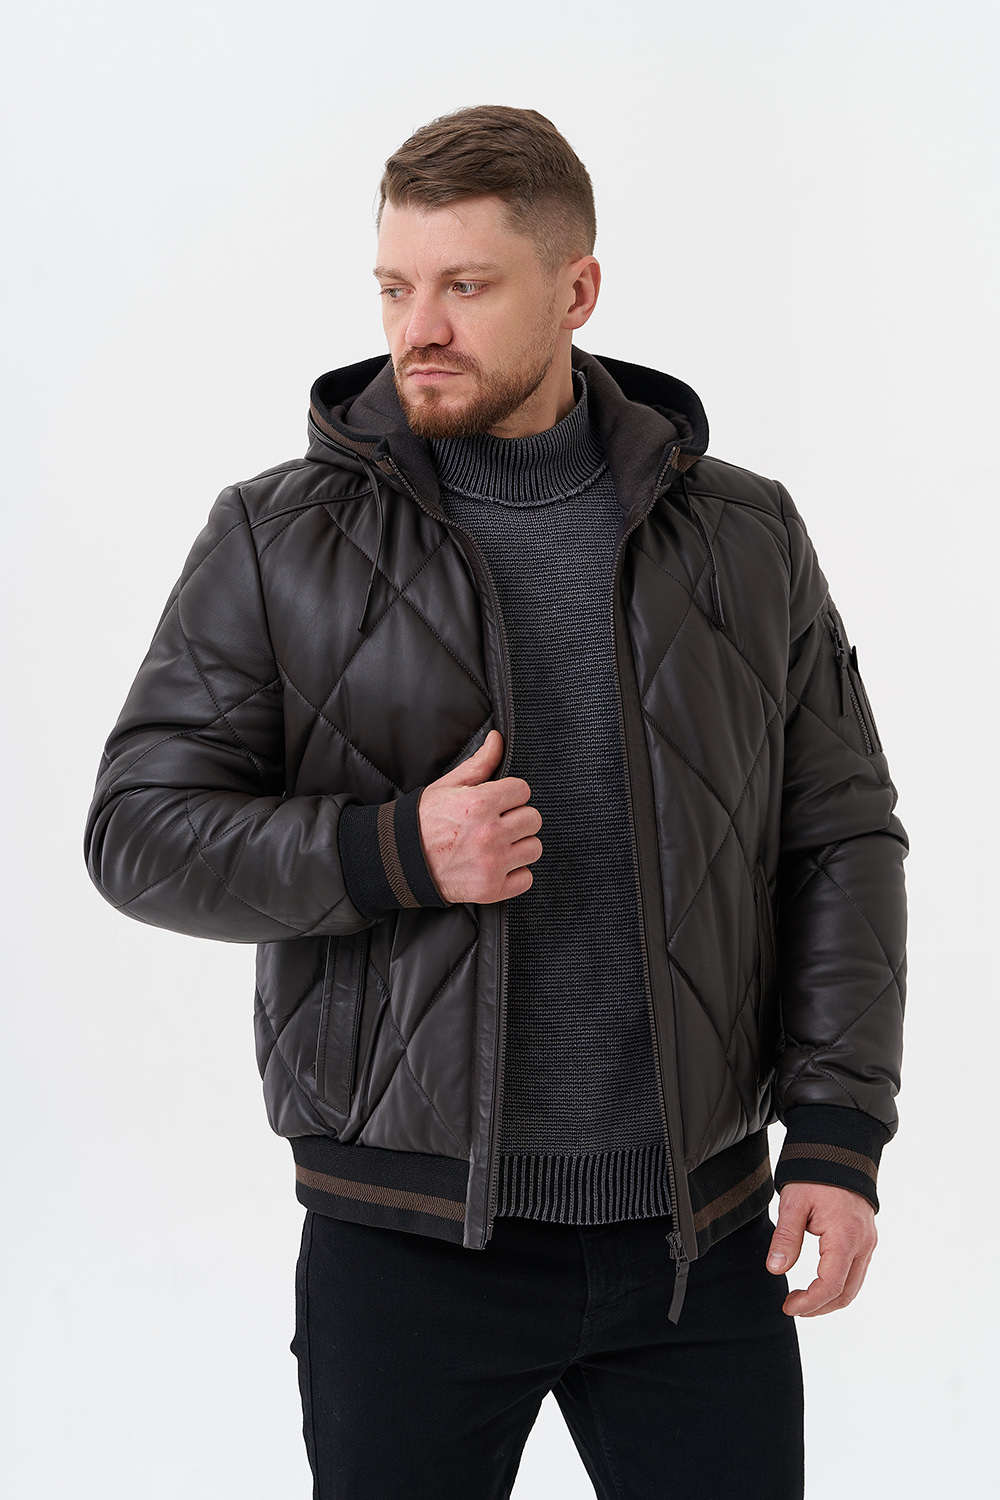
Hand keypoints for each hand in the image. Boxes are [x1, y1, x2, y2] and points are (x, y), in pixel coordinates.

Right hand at [417, 730, 542, 904]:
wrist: (401, 861)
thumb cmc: (423, 822)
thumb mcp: (448, 786)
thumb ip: (479, 763)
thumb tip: (498, 740)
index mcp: (480, 803)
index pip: (523, 790)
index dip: (510, 794)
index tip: (499, 802)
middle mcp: (490, 834)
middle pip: (533, 819)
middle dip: (517, 818)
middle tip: (498, 823)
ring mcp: (492, 863)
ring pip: (533, 847)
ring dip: (519, 845)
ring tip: (497, 845)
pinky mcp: (492, 888)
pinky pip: (526, 877)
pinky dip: (515, 873)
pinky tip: (497, 865)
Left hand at [766, 1182, 876, 1316]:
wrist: (839, 1150)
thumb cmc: (816, 1174)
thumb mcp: (794, 1203)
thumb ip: (786, 1237)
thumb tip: (776, 1269)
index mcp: (846, 1237)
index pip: (831, 1285)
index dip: (810, 1302)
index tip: (788, 1307)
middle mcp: (863, 1244)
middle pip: (847, 1293)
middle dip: (820, 1307)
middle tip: (793, 1306)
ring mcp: (868, 1242)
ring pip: (854, 1285)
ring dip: (829, 1299)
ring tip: (802, 1299)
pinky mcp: (866, 1239)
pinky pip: (856, 1271)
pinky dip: (839, 1285)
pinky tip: (818, 1283)